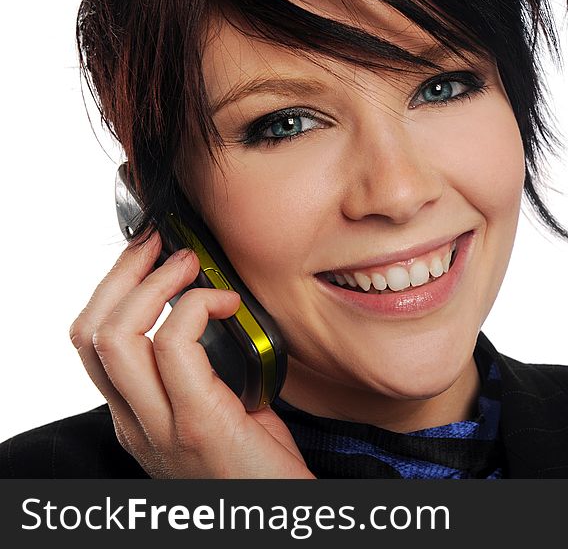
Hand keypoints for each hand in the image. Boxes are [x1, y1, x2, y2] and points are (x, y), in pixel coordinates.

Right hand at [69, 229, 314, 478]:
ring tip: (189, 263)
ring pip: (117, 335)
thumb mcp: (220, 414)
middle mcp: (135, 424)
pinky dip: (199, 306)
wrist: (281, 517)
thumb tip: (217, 310)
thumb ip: (205, 372)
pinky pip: (176, 345)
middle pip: (91, 333)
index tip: (148, 258)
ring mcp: (160, 427)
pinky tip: (229, 302)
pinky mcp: (198, 423)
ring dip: (154, 283)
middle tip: (163, 246)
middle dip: (123, 275)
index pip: (92, 344)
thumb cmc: (261, 466)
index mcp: (136, 419)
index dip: (112, 291)